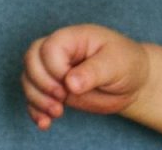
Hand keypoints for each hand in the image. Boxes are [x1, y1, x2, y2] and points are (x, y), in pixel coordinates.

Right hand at [22, 24, 148, 130]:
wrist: (132, 81)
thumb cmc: (127, 63)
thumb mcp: (116, 64)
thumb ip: (94, 71)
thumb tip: (70, 82)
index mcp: (74, 37)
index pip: (49, 48)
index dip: (55, 69)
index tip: (71, 85)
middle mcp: (60, 51)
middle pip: (31, 59)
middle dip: (41, 83)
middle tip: (61, 100)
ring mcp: (54, 70)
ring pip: (28, 79)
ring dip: (36, 99)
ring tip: (57, 113)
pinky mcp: (54, 89)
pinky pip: (34, 97)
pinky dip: (35, 111)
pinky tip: (45, 123)